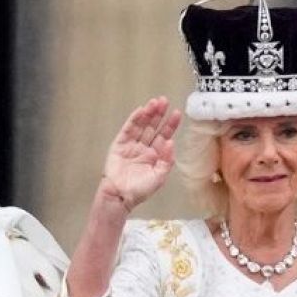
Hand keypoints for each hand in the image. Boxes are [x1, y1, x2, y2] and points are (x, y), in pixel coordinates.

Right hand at [99, 96, 181, 211]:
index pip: (165, 135)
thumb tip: (171, 142)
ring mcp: (132, 145)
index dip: (170, 124)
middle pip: (153, 127)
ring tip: (154, 102)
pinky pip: (128, 130)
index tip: (176, 112)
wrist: (120, 196)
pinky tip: (140, 111)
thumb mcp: (159, 177)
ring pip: (142, 126)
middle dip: (159, 114)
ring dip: (148, 114)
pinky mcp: (120, 144)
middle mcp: (145, 147)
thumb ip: (167, 160)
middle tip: (164, 100)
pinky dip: (134, 120)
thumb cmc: (140, 190)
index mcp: (156, 155)